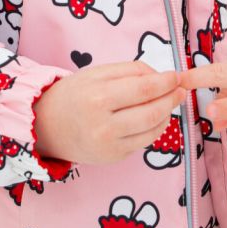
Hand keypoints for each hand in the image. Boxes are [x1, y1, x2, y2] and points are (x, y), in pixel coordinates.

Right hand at [34, 61, 184, 165]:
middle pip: (151, 111)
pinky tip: (157, 118)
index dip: (166, 82)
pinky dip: (156, 128)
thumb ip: (129, 70)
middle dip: (171, 99)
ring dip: (167, 114)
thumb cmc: (74, 94)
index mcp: (97, 97)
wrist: (46, 125)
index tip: (177, 76)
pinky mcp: (113, 157)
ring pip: (151, 129)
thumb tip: (161, 75)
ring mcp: (109, 145)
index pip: (143, 89)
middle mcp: (103, 124)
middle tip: (180, 90)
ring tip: (170, 102)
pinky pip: (144, 142)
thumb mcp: (96, 73)